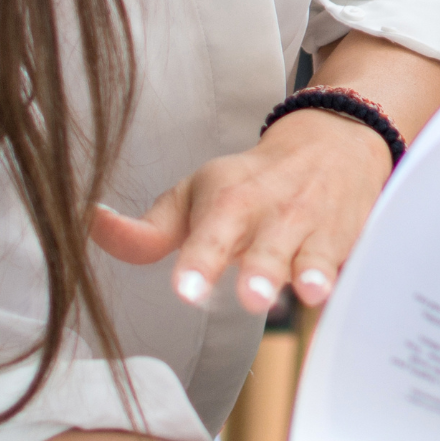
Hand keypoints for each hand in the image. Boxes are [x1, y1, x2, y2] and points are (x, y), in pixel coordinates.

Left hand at [91, 106, 389, 312]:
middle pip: (266, 247)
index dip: (200, 262)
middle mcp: (272, 214)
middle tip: (251, 296)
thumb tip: (89, 228)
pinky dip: (347, 278)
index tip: (188, 289)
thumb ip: (147, 230)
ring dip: (310, 273)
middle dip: (261, 271)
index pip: (211, 234)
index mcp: (229, 201)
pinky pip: (350, 262)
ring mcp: (313, 228)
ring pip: (313, 254)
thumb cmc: (252, 184)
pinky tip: (344, 293)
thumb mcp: (195, 197)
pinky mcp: (347, 240)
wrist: (332, 144)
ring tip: (308, 291)